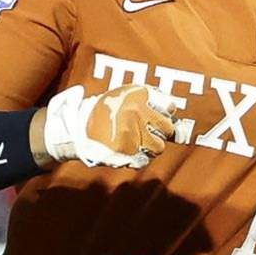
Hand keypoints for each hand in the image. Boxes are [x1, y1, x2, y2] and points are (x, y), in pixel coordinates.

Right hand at [43, 84, 179, 167]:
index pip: (169, 107)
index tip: (158, 116)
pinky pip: (145, 159)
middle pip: (168, 128)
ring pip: (159, 147)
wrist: (77, 127)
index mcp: (139, 97)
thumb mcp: (124, 95)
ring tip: (138, 141)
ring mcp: (135, 135)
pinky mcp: (128, 153)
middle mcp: (140, 115)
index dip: (165, 113)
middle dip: (162, 131)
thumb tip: (177, 116)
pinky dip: (141, 157)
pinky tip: (131, 150)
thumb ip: (150, 100)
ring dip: (151, 146)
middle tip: (150, 131)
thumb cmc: (103, 110)